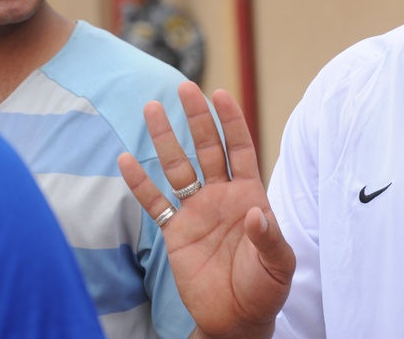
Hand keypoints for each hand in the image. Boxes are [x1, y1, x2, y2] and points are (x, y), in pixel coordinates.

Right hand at [118, 82, 294, 338]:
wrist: (237, 319)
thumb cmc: (265, 288)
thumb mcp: (279, 264)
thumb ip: (268, 237)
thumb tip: (255, 212)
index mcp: (249, 194)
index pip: (240, 148)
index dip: (231, 121)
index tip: (220, 94)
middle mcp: (221, 195)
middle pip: (207, 148)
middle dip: (197, 118)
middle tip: (184, 88)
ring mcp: (196, 211)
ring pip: (178, 167)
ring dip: (165, 139)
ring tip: (150, 109)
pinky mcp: (175, 232)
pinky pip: (155, 202)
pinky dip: (139, 183)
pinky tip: (125, 160)